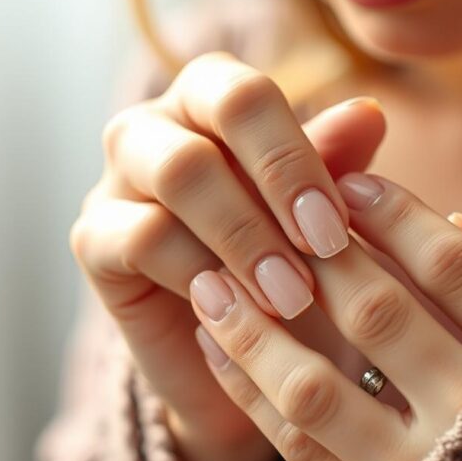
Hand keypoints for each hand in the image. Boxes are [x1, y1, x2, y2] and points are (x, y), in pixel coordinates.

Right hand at [69, 52, 384, 460]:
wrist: (238, 366)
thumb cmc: (284, 278)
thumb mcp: (318, 226)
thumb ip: (335, 167)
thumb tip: (368, 114)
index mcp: (214, 102)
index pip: (250, 93)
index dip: (296, 155)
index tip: (336, 226)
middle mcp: (160, 125)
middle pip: (214, 110)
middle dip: (279, 180)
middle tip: (323, 253)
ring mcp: (119, 178)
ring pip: (179, 172)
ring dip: (245, 236)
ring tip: (292, 298)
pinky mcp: (93, 240)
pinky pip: (142, 238)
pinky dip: (199, 275)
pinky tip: (240, 314)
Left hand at [189, 173, 461, 460]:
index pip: (451, 263)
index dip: (393, 213)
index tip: (348, 182)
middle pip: (375, 313)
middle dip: (311, 254)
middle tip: (262, 208)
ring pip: (318, 385)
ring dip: (254, 327)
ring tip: (208, 280)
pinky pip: (303, 452)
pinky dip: (255, 398)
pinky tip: (218, 353)